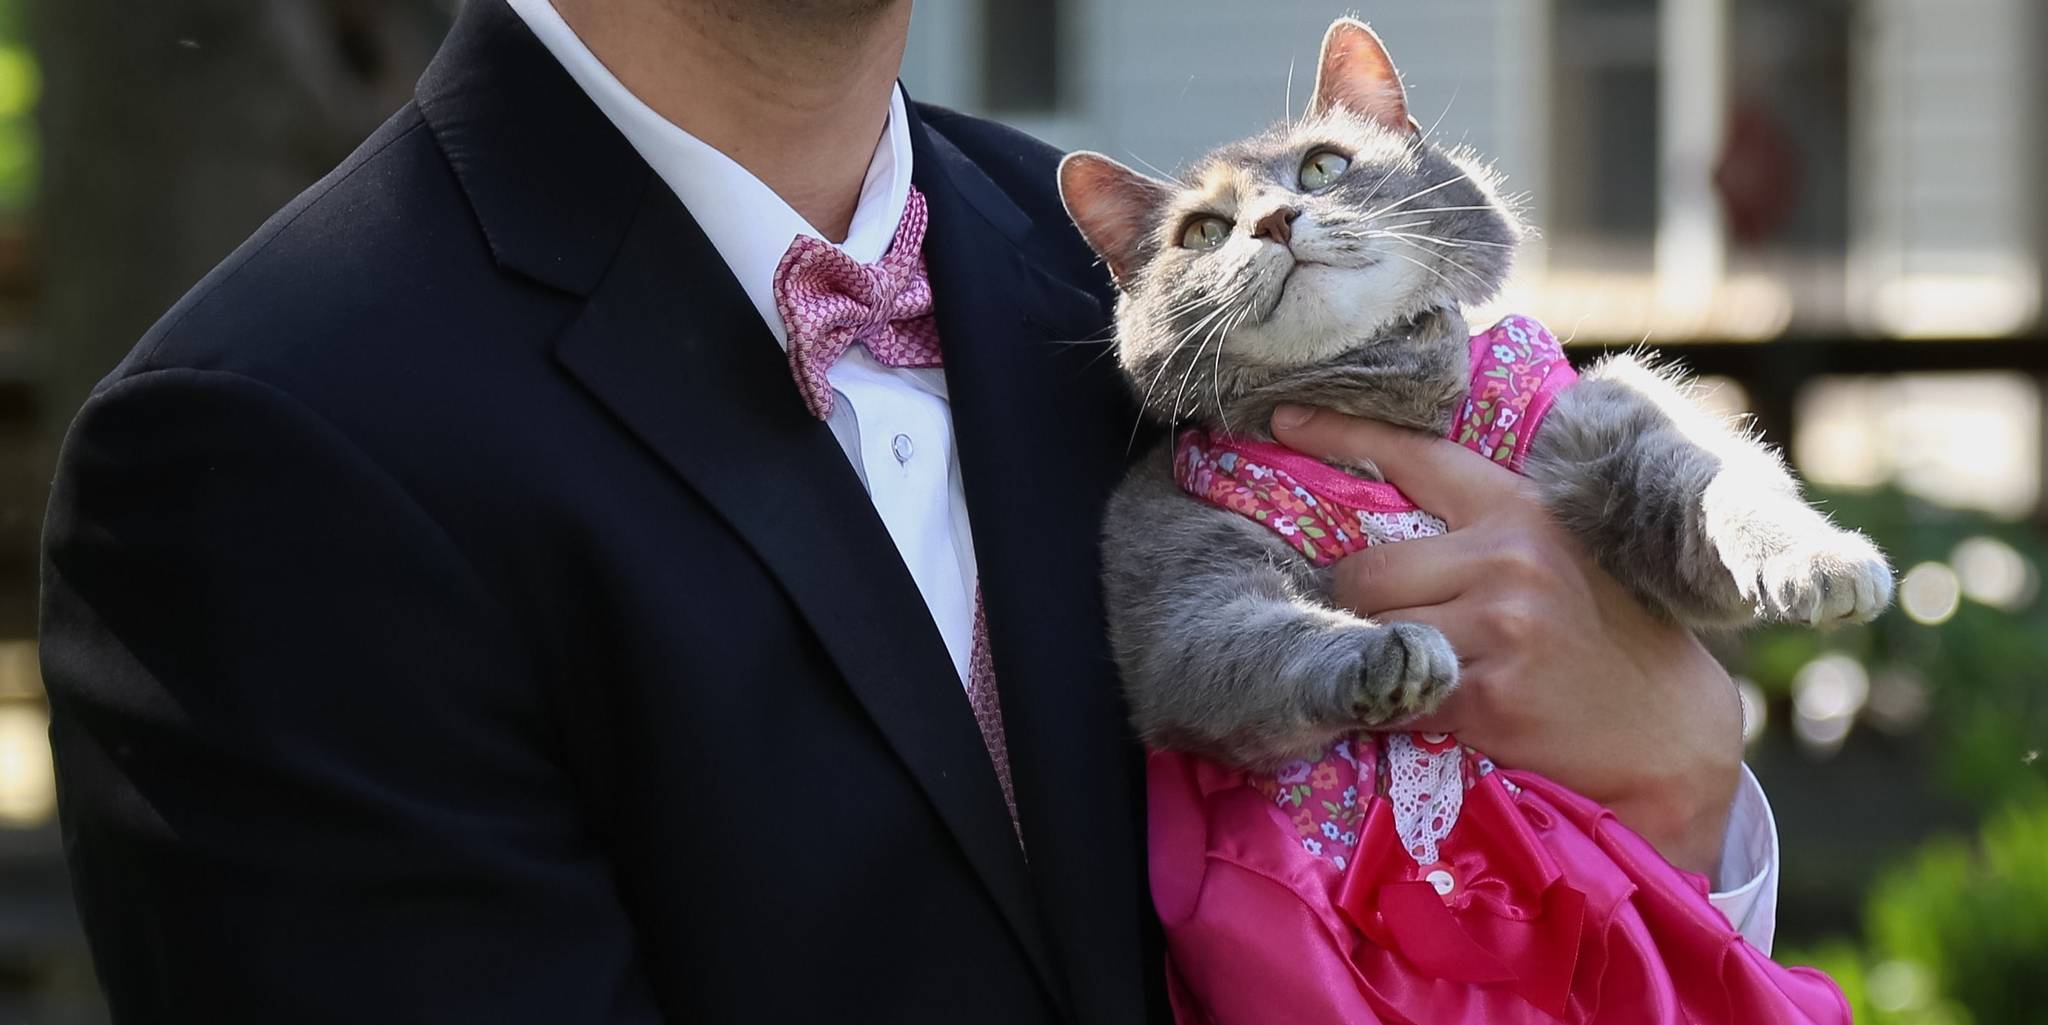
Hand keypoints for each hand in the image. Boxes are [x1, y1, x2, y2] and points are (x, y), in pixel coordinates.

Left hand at [1272, 405, 1743, 876]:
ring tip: (1390, 665)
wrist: (1670, 732)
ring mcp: (1498, 627)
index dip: (1340, 433)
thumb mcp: (1560, 553)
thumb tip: (1385, 508)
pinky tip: (1402, 708)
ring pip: (1370, 629)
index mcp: (1521, 510)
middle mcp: (1508, 558)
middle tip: (1362, 623)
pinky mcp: (1487, 695)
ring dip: (1364, 652)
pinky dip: (1384, 701)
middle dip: (1351, 600)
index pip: (1415, 455)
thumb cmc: (1608, 637)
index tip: (1281, 417)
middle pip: (1365, 567)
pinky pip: (1392, 690)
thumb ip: (1487, 529)